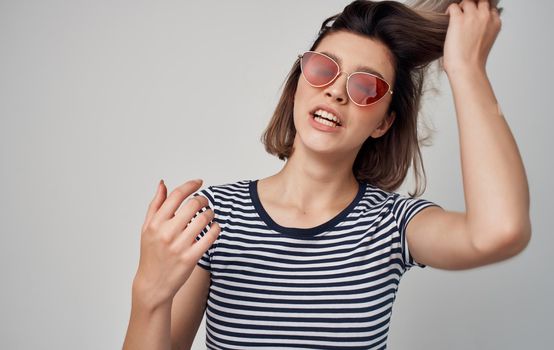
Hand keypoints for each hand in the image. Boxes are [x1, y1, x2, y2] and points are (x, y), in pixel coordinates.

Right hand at [132, 179, 219, 308]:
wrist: (153, 284)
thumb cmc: (151, 253)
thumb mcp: (147, 228)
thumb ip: (156, 205)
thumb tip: (162, 183)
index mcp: (155, 223)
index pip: (176, 196)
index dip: (190, 185)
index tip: (199, 182)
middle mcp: (166, 233)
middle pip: (193, 205)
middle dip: (203, 200)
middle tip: (204, 203)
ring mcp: (179, 246)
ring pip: (204, 219)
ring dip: (210, 214)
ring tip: (208, 216)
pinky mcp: (190, 258)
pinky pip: (210, 236)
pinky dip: (216, 228)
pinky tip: (214, 228)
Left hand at [443, 0, 501, 73]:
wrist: (467, 68)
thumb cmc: (473, 60)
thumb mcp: (486, 41)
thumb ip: (484, 29)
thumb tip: (475, 26)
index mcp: (495, 23)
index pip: (490, 7)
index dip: (481, 10)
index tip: (474, 15)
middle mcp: (485, 17)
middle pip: (480, 0)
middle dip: (472, 4)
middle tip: (464, 13)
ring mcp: (472, 17)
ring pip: (467, 1)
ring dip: (460, 7)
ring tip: (455, 17)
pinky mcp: (458, 20)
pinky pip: (453, 6)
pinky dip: (449, 10)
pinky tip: (447, 18)